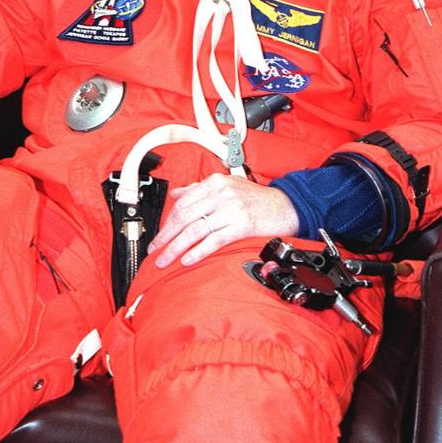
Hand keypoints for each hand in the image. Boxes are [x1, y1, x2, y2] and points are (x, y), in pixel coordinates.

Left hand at [148, 174, 299, 268]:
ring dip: (176, 247)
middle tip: (154, 251)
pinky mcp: (242, 224)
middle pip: (185, 216)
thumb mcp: (227, 186)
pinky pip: (215, 239)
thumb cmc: (257, 199)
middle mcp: (221, 193)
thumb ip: (199, 189)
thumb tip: (176, 194)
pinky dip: (199, 250)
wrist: (288, 206)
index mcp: (215, 182)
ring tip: (165, 260)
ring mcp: (232, 209)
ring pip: (196, 229)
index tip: (158, 237)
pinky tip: (188, 259)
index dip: (167, 222)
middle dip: (166, 236)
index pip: (183, 203)